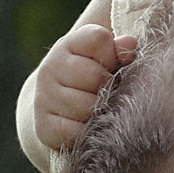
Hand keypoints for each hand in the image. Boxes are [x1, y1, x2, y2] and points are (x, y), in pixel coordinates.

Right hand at [34, 23, 134, 153]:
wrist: (58, 107)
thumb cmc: (92, 75)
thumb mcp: (105, 56)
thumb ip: (119, 48)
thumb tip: (130, 43)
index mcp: (67, 44)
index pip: (98, 39)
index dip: (113, 53)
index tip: (113, 63)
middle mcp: (50, 68)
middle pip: (95, 76)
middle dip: (109, 86)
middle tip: (108, 91)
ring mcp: (43, 97)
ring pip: (87, 106)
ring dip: (101, 111)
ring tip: (100, 108)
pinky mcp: (43, 126)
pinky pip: (76, 132)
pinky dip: (88, 133)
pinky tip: (88, 126)